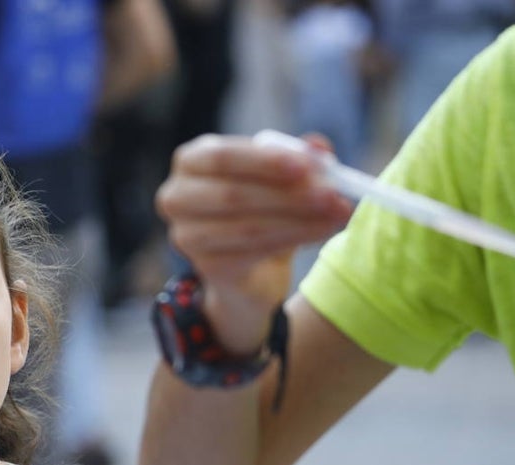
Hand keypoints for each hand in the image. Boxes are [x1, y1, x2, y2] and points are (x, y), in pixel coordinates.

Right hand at [155, 132, 352, 352]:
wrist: (249, 267)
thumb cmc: (261, 207)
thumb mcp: (279, 177)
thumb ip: (297, 159)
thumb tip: (318, 146)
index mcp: (191, 161)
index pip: (222, 157)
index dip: (265, 161)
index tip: (308, 166)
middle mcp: (177, 196)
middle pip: (232, 194)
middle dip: (288, 194)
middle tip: (333, 194)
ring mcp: (186, 235)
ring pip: (248, 226)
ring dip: (299, 220)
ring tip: (337, 213)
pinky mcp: (206, 266)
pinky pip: (254, 252)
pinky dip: (294, 239)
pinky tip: (322, 231)